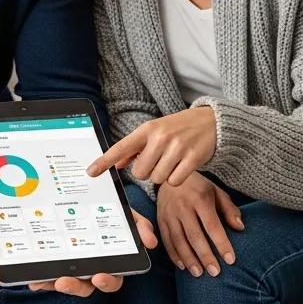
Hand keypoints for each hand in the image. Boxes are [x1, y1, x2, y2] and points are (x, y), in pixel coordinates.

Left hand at [27, 209, 157, 296]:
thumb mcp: (129, 215)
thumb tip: (151, 241)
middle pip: (86, 287)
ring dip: (55, 284)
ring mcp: (75, 269)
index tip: (99, 276)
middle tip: (65, 281)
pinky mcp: (57, 266)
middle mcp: (93, 270)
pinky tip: (33, 279)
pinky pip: (49, 277)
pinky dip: (42, 279)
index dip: (106, 281)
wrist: (95, 200)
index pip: (112, 279)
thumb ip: (140, 226)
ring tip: (45, 280)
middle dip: (75, 286)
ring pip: (65, 283)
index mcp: (111, 263)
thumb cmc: (114, 214)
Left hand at [87, 107, 216, 186]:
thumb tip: (117, 163)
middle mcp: (160, 137)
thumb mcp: (155, 131)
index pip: (121, 147)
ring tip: (172, 161)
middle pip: (140, 172)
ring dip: (162, 175)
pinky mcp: (192, 158)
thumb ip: (135, 148)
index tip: (91, 172)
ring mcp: (177, 148)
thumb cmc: (178, 128)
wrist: (211, 121)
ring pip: (156, 178)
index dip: (105, 161)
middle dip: (147, 171)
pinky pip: (174, 182)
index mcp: (147, 129)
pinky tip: (182, 166)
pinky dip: (176, 179)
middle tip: (158, 161)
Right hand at [157, 173, 243, 275]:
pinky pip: (166, 240)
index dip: (222, 244)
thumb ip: (229, 209)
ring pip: (179, 240)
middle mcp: (183, 206)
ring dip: (189, 259)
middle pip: (195, 236)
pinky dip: (174, 254)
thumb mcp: (217, 192)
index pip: (212, 226)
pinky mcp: (160, 219)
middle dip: (205, 256)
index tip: (230, 260)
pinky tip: (182, 266)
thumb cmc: (199, 187)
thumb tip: (240, 228)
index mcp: (200, 199)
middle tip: (215, 273)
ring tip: (198, 274)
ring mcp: (169, 213)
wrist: (170, 174)